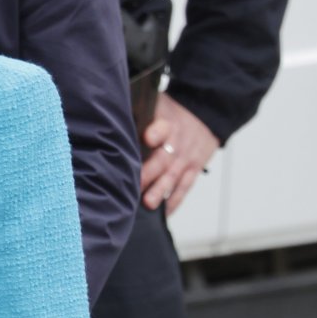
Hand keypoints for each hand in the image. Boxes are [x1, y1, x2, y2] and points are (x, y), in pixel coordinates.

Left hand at [141, 98, 219, 214]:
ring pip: (173, 176)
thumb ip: (139, 113)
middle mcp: (177, 142)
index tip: (147, 138)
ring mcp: (186, 158)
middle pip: (163, 159)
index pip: (162, 127)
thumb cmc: (172, 112)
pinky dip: (174, 202)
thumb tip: (109, 120)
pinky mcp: (193, 170)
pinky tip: (163, 213)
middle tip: (135, 185)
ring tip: (148, 203)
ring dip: (160, 191)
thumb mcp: (159, 104)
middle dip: (149, 173)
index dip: (155, 133)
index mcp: (167, 122)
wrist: (207, 114)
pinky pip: (184, 188)